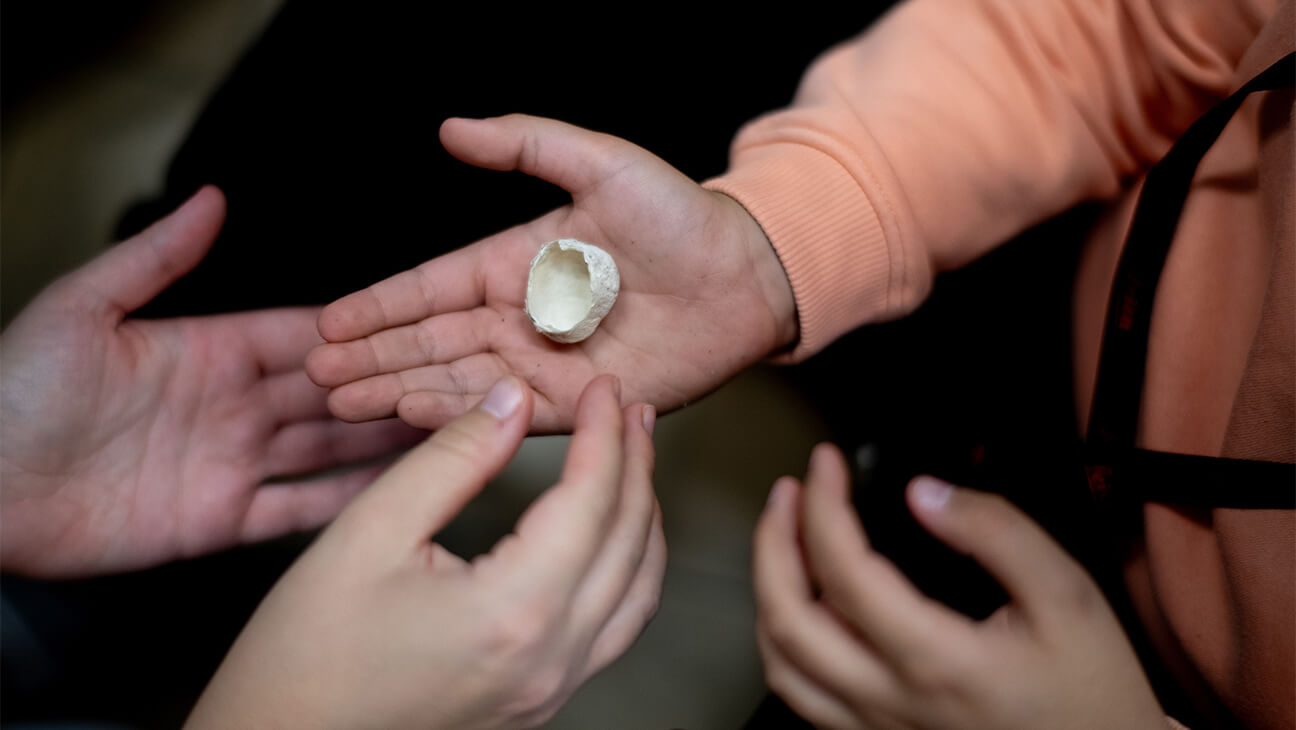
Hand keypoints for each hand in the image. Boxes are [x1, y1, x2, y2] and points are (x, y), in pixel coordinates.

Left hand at [0, 187, 422, 576]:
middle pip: (329, 393)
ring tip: (442, 426)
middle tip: (448, 379)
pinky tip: (393, 487)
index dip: (354, 333)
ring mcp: (231, 463)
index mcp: (208, 351)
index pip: (301, 335)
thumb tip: (211, 198)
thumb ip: (156, 257)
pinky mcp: (221, 519)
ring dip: (381, 438)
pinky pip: (297, 507)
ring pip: (327, 448)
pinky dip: (347, 499)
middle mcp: (232, 406)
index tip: (410, 324)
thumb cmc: (13, 395)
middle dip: (385, 385)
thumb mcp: (83, 308)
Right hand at [185, 375, 665, 729]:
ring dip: (644, 517)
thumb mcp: (369, 532)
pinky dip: (629, 569)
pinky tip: (612, 537)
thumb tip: (510, 401)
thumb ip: (452, 458)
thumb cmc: (304, 655)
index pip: (591, 500)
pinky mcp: (539, 703)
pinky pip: (615, 628)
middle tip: (629, 408)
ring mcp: (550, 689)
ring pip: (638, 591)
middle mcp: (550, 658)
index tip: (602, 388)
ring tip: (634, 460)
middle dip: (637, 464)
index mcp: (513, 611)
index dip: (605, 433)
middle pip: (629, 541)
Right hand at [306, 114, 795, 431]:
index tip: (327, 324)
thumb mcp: (599, 163)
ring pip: (458, 381)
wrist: (747, 273)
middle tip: (316, 377)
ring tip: (344, 403)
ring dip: (399, 390)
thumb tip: (451, 127)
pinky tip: (414, 417)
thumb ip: (526, 144)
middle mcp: (521, 317)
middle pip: (431, 341)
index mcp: (516, 262)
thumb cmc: (680, 215)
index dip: (379, 305)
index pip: (431, 288)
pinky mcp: (579, 402)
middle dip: (373, 358)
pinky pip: (510, 414)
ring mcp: (546, 363)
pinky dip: (462, 416)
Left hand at [753, 444, 1166, 729]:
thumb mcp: (1068, 596)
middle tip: (788, 492)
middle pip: (789, 618)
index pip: (846, 571)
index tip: (826, 464)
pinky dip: (781, 639)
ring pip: (781, 662)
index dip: (824, 505)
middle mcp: (892, 701)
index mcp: (938, 661)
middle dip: (773, 541)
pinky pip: (799, 694)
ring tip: (783, 537)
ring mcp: (875, 728)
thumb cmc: (1090, 689)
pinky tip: (798, 602)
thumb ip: (998, 534)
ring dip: (768, 590)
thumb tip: (925, 492)